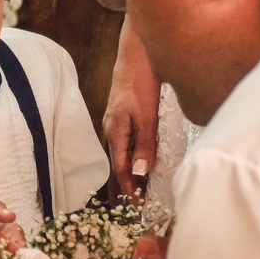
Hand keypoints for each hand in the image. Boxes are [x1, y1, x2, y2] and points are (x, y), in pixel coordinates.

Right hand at [103, 27, 161, 200]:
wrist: (138, 49)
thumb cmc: (140, 79)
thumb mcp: (146, 114)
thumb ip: (145, 143)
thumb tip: (141, 172)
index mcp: (115, 131)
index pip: (121, 169)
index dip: (129, 189)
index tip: (137, 209)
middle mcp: (113, 128)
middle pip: (118, 164)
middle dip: (123, 186)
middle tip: (133, 208)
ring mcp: (118, 120)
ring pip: (122, 154)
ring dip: (128, 173)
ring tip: (136, 191)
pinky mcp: (126, 113)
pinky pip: (127, 143)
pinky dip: (132, 157)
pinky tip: (140, 160)